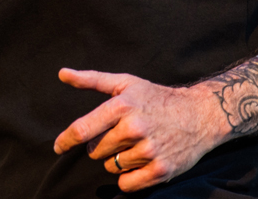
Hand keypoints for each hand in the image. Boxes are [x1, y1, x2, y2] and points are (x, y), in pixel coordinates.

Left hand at [53, 68, 227, 192]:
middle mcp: (134, 128)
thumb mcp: (125, 83)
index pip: (82, 129)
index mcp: (121, 106)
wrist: (199, 114)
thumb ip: (91, 80)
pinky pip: (127, 184)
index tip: (58, 147)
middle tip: (120, 136)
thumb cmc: (156, 97)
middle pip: (97, 151)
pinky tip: (138, 163)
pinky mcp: (161, 170)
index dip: (66, 141)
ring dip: (117, 160)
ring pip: (112, 167)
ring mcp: (149, 151)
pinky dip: (127, 178)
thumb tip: (62, 74)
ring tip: (135, 145)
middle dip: (101, 147)